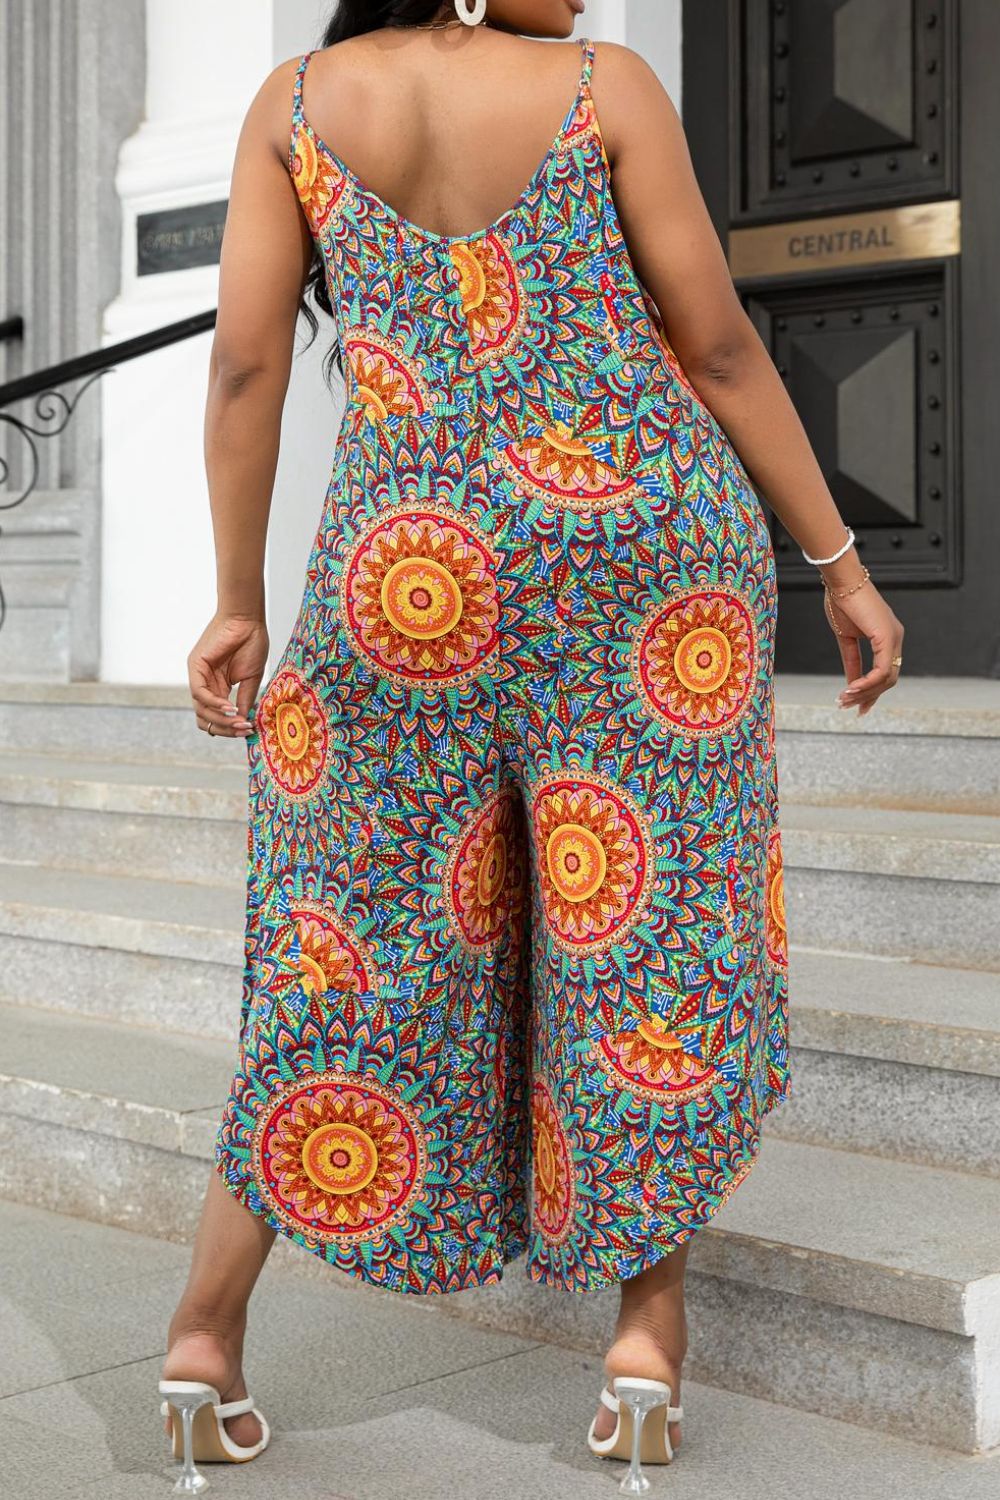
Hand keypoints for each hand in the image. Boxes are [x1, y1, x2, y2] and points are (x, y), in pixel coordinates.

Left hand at [187, 612, 268, 737]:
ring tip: (240, 721)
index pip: (215, 717)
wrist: (247, 619)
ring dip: (221, 719)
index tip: (248, 730)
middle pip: (205, 717)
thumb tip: (244, 722)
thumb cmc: (251, 642)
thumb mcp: (251, 678)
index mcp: (218, 687)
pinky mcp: (195, 666)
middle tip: (244, 729)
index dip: (229, 728)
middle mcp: (205, 684)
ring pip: (201, 709)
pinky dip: (215, 704)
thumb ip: (245, 700)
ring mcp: (198, 675)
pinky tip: (230, 708)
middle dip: (225, 728)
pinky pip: (199, 693)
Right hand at [822, 575, 903, 716]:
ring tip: (844, 698)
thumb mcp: (845, 639)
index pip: (885, 672)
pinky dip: (867, 682)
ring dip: (864, 692)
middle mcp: (896, 639)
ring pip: (886, 678)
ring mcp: (894, 638)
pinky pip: (882, 669)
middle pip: (888, 679)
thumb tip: (851, 683)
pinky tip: (851, 688)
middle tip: (845, 705)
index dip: (871, 692)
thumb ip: (851, 661)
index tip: (856, 707)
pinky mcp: (887, 637)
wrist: (841, 581)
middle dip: (867, 696)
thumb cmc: (841, 602)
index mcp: (888, 638)